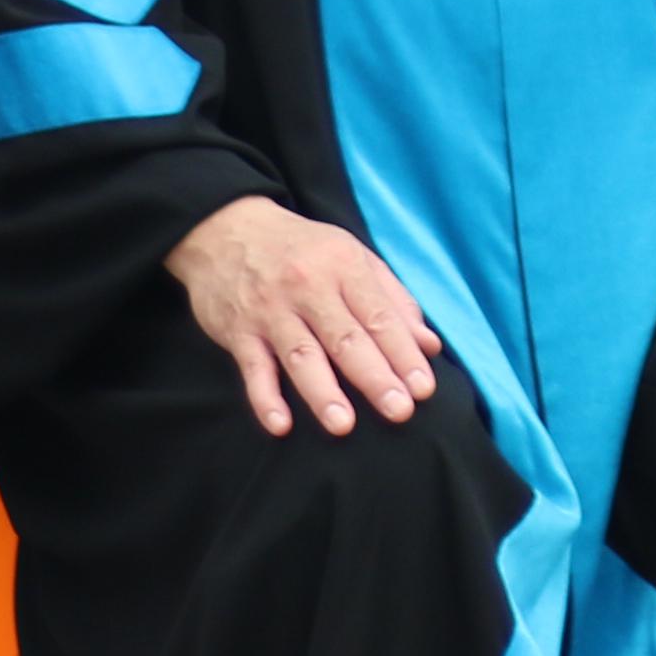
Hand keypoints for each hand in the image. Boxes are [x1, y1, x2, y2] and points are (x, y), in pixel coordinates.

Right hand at [166, 198, 442, 437]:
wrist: (225, 228)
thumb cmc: (302, 249)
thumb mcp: (352, 257)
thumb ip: (393, 300)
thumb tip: (429, 345)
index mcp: (343, 267)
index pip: (379, 316)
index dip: (403, 352)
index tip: (423, 388)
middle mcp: (308, 288)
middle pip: (345, 338)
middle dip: (374, 376)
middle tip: (399, 411)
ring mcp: (270, 310)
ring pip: (301, 355)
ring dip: (322, 392)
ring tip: (343, 426)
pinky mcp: (238, 331)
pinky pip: (252, 368)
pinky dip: (264, 398)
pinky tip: (280, 425)